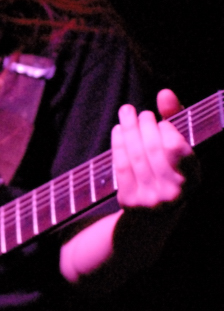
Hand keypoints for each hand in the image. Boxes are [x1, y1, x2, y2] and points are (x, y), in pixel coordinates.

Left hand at [112, 89, 193, 213]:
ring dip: (128, 130)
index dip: (165, 131)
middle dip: (143, 125)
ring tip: (126, 114)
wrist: (153, 217)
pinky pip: (121, 167)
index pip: (177, 149)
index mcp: (193, 179)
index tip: (160, 122)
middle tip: (137, 112)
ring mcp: (151, 199)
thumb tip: (164, 93)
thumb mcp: (179, 149)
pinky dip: (118, 145)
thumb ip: (175, 119)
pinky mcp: (130, 201)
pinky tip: (117, 130)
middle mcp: (175, 192)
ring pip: (135, 156)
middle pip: (153, 150)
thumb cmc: (170, 172)